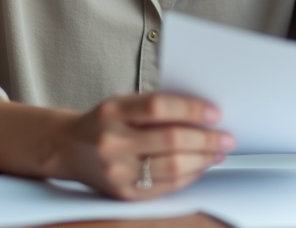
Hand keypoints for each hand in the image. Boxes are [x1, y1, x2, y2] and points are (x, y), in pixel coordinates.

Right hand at [55, 93, 234, 199]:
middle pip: (171, 139)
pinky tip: (199, 166)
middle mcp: (112, 141)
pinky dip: (189, 176)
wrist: (69, 149)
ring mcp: (117, 171)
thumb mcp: (122, 103)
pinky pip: (166, 186)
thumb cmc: (104, 122)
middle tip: (226, 138)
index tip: (215, 113)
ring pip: (172, 167)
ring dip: (203, 159)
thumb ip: (156, 107)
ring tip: (217, 152)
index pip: (159, 107)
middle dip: (206, 139)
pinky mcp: (124, 193)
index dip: (192, 109)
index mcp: (113, 111)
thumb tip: (203, 115)